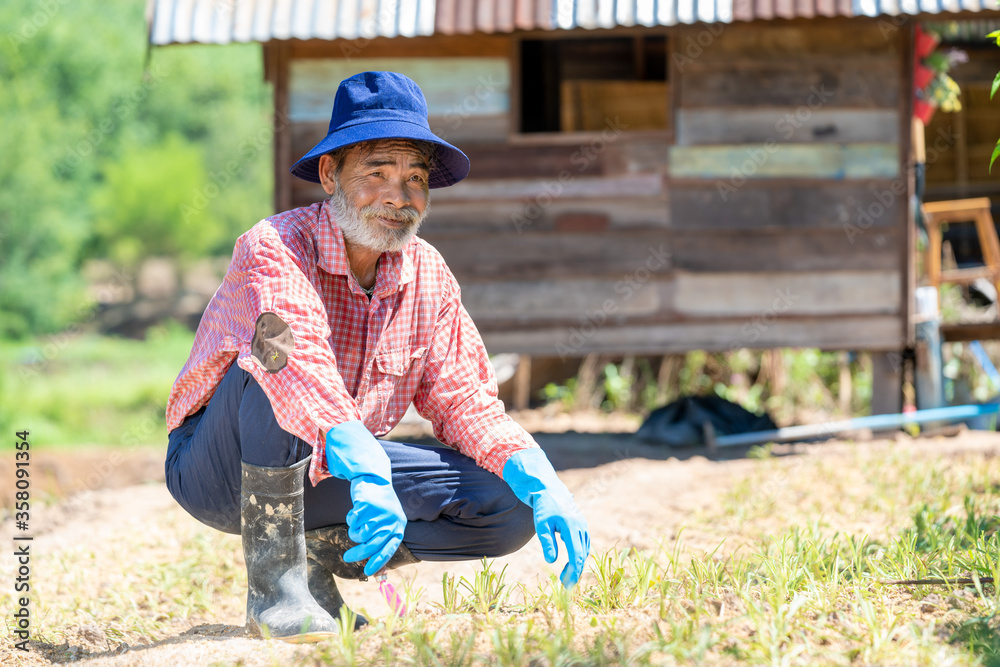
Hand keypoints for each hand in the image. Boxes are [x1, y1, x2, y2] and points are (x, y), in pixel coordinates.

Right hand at [325, 420, 407, 576]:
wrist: (375, 479)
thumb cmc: (380, 505)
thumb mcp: (387, 521)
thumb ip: (382, 538)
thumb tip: (373, 563)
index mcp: (398, 527)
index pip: (387, 550)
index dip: (376, 562)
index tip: (367, 572)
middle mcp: (390, 522)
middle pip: (369, 546)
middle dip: (356, 555)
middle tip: (346, 558)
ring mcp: (379, 514)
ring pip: (358, 535)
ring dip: (354, 530)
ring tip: (357, 522)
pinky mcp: (366, 506)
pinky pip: (352, 522)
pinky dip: (351, 518)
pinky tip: (357, 509)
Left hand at [530, 488, 589, 587]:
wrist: (549, 489)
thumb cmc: (543, 508)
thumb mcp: (541, 525)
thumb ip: (547, 543)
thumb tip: (551, 561)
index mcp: (571, 527)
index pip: (576, 554)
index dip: (574, 571)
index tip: (568, 584)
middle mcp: (580, 527)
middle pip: (582, 554)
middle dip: (575, 571)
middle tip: (565, 584)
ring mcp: (583, 526)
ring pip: (584, 550)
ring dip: (577, 564)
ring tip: (566, 575)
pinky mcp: (582, 525)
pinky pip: (583, 543)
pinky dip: (579, 554)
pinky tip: (570, 560)